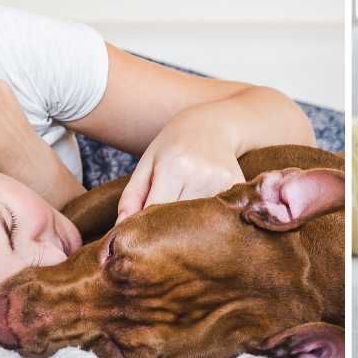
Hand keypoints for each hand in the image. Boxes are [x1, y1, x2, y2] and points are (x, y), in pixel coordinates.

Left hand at [115, 105, 246, 224]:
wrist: (213, 125)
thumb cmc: (174, 144)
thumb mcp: (148, 162)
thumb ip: (132, 195)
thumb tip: (121, 227)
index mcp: (173, 167)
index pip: (156, 211)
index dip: (147, 226)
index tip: (142, 232)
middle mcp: (200, 175)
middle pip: (178, 221)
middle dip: (167, 229)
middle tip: (161, 228)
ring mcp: (222, 181)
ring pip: (199, 221)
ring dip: (188, 225)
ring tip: (183, 213)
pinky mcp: (236, 186)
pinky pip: (218, 214)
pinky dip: (208, 217)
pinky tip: (203, 207)